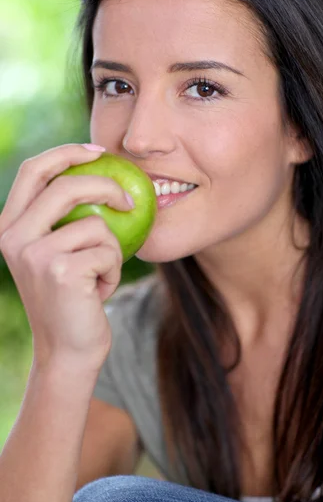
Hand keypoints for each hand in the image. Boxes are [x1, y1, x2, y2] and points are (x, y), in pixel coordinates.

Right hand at [0, 143, 133, 370]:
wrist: (68, 350)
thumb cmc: (72, 297)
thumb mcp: (57, 252)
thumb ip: (63, 217)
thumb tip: (101, 173)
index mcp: (10, 226)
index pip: (34, 169)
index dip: (67, 152)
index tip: (100, 150)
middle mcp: (14, 236)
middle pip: (67, 186)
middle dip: (107, 188)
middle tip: (131, 201)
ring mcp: (35, 253)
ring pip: (96, 224)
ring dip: (111, 248)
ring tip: (101, 272)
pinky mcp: (61, 270)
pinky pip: (109, 251)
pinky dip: (115, 269)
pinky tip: (100, 289)